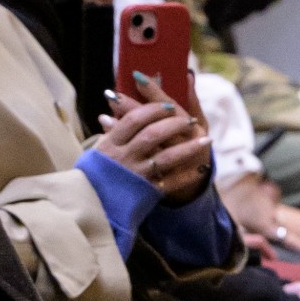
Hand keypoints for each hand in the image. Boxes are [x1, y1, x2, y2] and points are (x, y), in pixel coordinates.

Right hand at [94, 89, 212, 206]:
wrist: (92, 203)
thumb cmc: (99, 169)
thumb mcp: (100, 147)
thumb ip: (113, 126)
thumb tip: (115, 98)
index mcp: (112, 143)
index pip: (134, 119)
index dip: (152, 109)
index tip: (168, 104)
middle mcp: (124, 157)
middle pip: (152, 134)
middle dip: (173, 124)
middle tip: (189, 120)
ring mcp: (136, 174)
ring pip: (166, 157)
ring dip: (188, 148)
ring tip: (207, 140)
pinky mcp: (146, 191)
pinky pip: (170, 182)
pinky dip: (186, 176)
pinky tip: (201, 169)